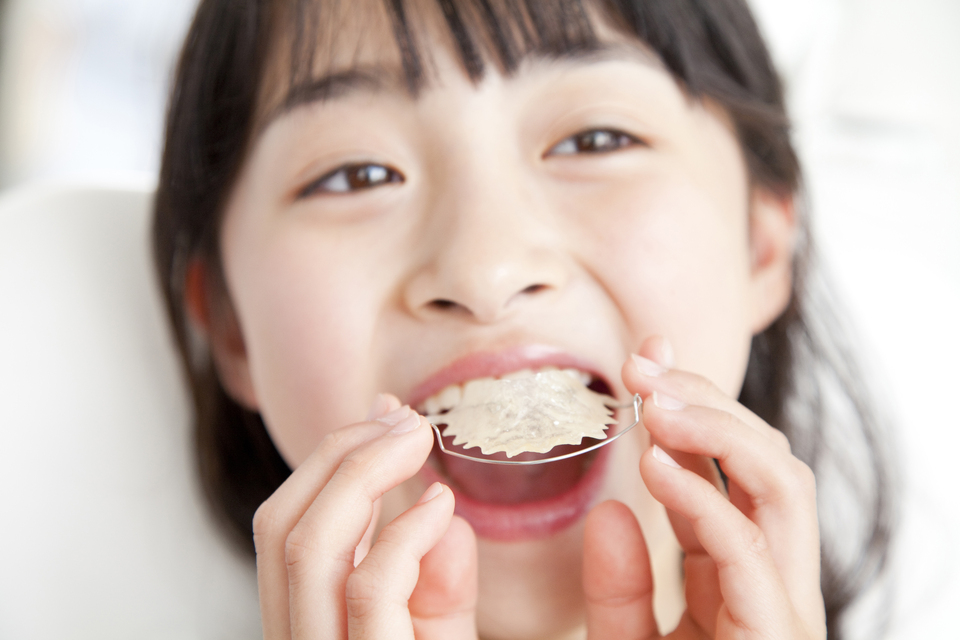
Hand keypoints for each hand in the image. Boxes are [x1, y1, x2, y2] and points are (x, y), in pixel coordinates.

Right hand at [252, 394, 477, 639]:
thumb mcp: (442, 633)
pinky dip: (406, 534)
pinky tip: (440, 505)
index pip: (284, 528)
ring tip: (418, 439)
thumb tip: (434, 498)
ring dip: (364, 472)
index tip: (385, 417)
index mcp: (303, 621)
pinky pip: (370, 586)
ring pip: (308, 548)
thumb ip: (438, 581)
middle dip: (341, 454)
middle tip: (405, 419)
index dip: (329, 460)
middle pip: (282, 525)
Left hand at [583, 337, 824, 638]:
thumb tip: (610, 513)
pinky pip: (749, 547)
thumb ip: (618, 588)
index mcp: (742, 576)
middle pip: (766, 462)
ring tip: (651, 402)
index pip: (728, 474)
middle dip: (707, 401)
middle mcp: (774, 582)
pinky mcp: (778, 634)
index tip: (642, 365)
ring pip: (781, 487)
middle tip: (641, 367)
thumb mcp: (626, 639)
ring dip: (719, 430)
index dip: (688, 413)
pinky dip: (705, 496)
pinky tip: (656, 465)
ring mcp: (785, 607)